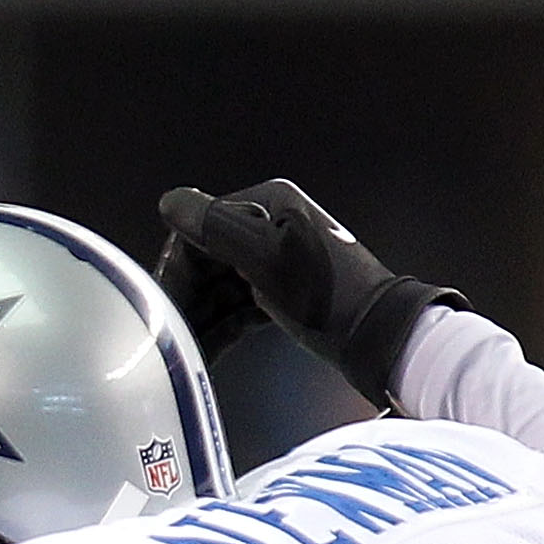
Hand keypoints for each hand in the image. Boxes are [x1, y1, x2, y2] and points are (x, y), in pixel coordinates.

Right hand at [155, 179, 464, 408]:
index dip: (177, 265)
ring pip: (221, 283)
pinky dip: (225, 321)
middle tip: (173, 329)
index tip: (166, 304)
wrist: (377, 335)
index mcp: (269, 205)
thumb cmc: (326, 296)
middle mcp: (273, 223)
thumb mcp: (266, 257)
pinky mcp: (284, 290)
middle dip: (189, 293)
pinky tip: (215, 341)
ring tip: (190, 341)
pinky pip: (239, 301)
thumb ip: (216, 227)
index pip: (199, 227)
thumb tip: (170, 203)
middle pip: (208, 256)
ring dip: (203, 312)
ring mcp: (279, 258)